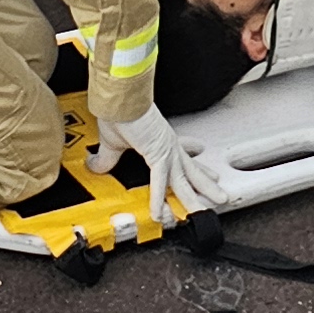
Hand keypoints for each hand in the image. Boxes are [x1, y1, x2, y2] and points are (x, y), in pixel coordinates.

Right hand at [90, 104, 215, 219]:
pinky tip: (159, 213)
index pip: (183, 156)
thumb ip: (107, 158)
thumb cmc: (117, 111)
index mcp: (161, 140)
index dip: (196, 165)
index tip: (207, 171)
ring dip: (194, 198)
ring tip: (205, 210)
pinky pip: (160, 182)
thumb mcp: (112, 142)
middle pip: (190, 171)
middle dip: (205, 185)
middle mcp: (168, 145)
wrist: (118, 99)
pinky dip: (158, 199)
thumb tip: (96, 165)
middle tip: (218, 195)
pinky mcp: (157, 154)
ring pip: (183, 181)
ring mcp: (165, 150)